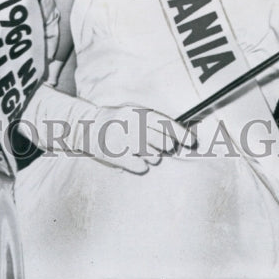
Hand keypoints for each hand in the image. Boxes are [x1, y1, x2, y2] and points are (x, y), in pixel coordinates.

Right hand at [21, 84, 193, 173]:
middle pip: (163, 143)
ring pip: (154, 157)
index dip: (181, 134)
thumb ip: (152, 120)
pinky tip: (132, 159)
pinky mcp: (116, 156)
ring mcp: (124, 141)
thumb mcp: (132, 112)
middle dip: (165, 147)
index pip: (165, 123)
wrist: (86, 127)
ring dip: (151, 156)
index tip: (192, 142)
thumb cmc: (115, 120)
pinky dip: (140, 165)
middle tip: (158, 146)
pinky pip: (141, 167)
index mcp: (137, 112)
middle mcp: (132, 125)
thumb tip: (177, 136)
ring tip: (139, 150)